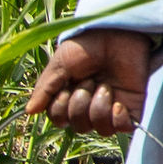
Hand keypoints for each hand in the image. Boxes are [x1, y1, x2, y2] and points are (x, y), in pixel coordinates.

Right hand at [25, 29, 154, 134]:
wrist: (115, 33)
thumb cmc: (86, 46)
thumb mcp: (59, 65)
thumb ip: (45, 90)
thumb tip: (29, 112)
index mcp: (70, 97)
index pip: (60, 119)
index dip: (61, 107)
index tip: (68, 86)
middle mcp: (90, 106)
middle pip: (80, 127)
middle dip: (81, 104)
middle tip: (89, 81)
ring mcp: (112, 107)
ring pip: (102, 130)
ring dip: (99, 109)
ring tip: (105, 86)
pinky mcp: (132, 107)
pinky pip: (124, 128)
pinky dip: (118, 120)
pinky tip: (118, 104)